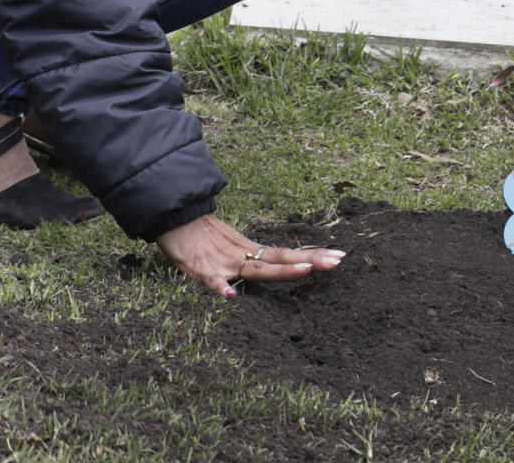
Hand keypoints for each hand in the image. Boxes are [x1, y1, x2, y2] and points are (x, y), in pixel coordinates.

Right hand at [157, 214, 345, 296]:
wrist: (174, 216)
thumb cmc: (202, 234)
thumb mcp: (231, 243)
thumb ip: (250, 256)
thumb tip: (275, 264)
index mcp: (250, 250)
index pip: (286, 254)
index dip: (312, 255)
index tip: (340, 256)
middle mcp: (242, 255)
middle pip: (280, 259)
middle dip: (310, 260)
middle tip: (338, 262)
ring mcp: (223, 262)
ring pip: (256, 268)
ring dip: (280, 271)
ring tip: (304, 271)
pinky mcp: (200, 269)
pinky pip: (212, 281)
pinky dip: (221, 288)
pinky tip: (232, 297)